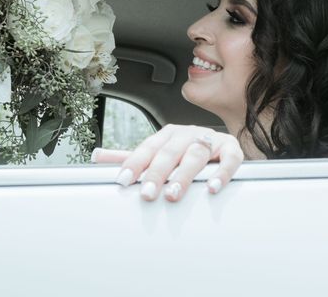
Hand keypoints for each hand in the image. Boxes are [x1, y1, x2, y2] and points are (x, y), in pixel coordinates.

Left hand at [92, 124, 243, 201]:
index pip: (148, 148)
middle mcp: (187, 134)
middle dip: (156, 173)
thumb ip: (131, 157)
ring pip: (196, 155)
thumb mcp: (157, 154)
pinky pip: (229, 159)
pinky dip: (222, 172)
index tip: (123, 180)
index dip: (135, 163)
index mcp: (167, 134)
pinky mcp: (231, 149)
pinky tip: (213, 188)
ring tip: (174, 193)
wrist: (223, 147)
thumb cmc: (185, 152)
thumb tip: (96, 156)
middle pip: (170, 152)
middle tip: (146, 193)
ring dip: (184, 174)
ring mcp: (210, 140)